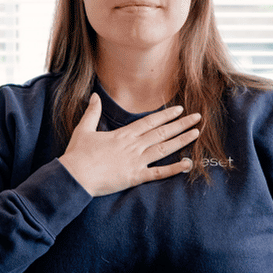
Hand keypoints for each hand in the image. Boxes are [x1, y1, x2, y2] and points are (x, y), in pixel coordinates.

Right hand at [58, 93, 200, 197]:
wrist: (75, 176)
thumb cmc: (77, 154)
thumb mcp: (83, 129)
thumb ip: (92, 112)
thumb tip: (94, 95)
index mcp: (123, 135)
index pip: (149, 122)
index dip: (166, 115)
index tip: (179, 109)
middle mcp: (133, 146)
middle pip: (162, 132)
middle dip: (181, 124)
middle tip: (197, 117)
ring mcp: (136, 161)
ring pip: (164, 149)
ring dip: (181, 141)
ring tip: (196, 133)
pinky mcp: (135, 177)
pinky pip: (158, 173)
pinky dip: (173, 169)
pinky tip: (187, 164)